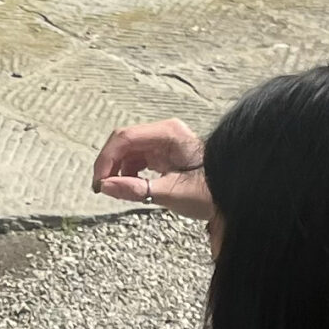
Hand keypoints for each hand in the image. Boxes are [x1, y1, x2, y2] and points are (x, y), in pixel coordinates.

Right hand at [92, 120, 212, 219]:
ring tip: (117, 190)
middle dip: (109, 164)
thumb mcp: (170, 194)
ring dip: (118, 169)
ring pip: (129, 150)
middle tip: (101, 188)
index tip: (99, 183)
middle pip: (124, 141)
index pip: (125, 138)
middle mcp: (164, 132)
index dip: (107, 159)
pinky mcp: (163, 154)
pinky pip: (138, 159)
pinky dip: (129, 172)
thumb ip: (136, 189)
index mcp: (168, 134)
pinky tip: (130, 187)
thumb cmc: (208, 193)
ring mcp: (164, 142)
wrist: (230, 195)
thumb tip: (106, 187)